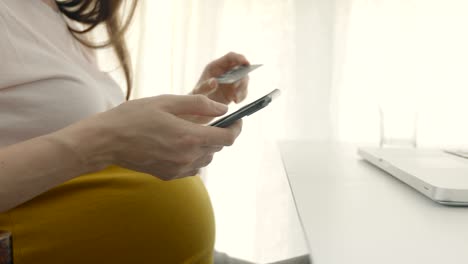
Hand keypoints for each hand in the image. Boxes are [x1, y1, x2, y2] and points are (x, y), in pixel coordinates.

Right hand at [66, 95, 242, 179]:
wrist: (106, 141)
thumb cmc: (134, 116)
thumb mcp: (167, 101)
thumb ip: (199, 104)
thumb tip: (223, 108)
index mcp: (189, 136)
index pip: (228, 137)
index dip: (237, 127)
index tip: (238, 118)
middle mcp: (188, 157)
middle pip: (218, 147)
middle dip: (220, 132)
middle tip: (212, 119)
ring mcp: (178, 169)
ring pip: (207, 158)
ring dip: (207, 145)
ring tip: (192, 130)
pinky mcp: (169, 175)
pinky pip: (193, 168)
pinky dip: (194, 156)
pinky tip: (180, 145)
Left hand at [189, 52, 249, 123]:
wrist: (199, 109)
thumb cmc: (197, 97)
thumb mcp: (198, 92)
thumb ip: (205, 86)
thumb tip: (214, 82)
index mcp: (216, 66)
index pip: (230, 57)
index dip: (239, 57)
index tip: (246, 62)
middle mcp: (226, 71)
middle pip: (240, 67)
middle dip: (242, 75)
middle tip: (237, 86)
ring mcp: (232, 81)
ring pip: (244, 80)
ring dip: (242, 88)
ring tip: (235, 98)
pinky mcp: (235, 91)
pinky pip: (243, 91)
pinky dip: (242, 96)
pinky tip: (235, 101)